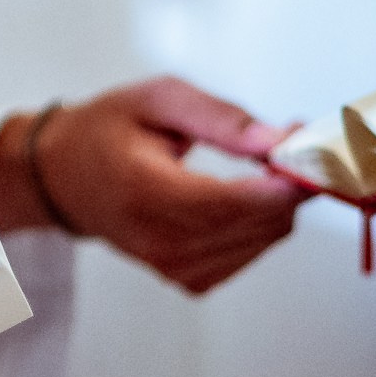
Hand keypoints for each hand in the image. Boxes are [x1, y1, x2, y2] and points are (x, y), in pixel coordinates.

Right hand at [0, 78, 309, 295]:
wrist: (63, 176)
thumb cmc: (108, 130)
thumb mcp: (158, 99)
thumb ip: (219, 118)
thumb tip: (277, 141)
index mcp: (144, 191)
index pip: (232, 201)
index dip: (284, 180)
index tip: (312, 151)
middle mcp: (158, 239)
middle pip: (258, 221)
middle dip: (290, 180)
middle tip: (290, 139)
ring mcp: (172, 265)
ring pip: (264, 238)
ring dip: (279, 200)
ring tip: (266, 161)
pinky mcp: (187, 278)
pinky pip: (251, 251)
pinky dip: (261, 222)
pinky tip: (244, 194)